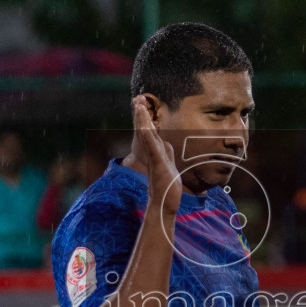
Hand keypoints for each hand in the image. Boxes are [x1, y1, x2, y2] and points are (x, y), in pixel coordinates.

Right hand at [133, 96, 181, 214]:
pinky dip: (148, 136)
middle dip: (142, 115)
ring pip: (148, 136)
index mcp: (156, 154)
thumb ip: (165, 156)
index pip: (150, 132)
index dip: (146, 119)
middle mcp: (153, 155)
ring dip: (143, 121)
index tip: (142, 104)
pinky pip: (153, 148)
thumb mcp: (167, 168)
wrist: (163, 207)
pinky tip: (145, 127)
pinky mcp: (158, 166)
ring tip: (139, 106)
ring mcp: (155, 160)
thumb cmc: (167, 190)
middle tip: (138, 99)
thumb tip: (166, 146)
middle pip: (146, 131)